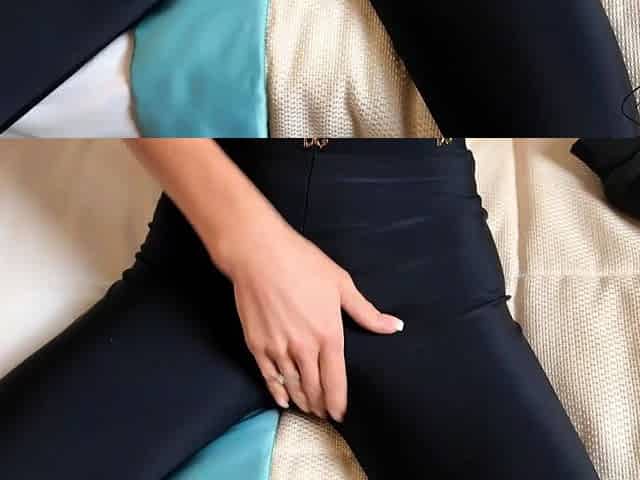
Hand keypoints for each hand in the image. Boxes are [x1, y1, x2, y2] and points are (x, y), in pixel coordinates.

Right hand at [224, 220, 403, 422]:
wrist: (259, 254)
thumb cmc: (302, 263)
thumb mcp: (341, 283)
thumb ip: (366, 312)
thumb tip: (395, 326)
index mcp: (328, 334)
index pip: (336, 380)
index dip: (338, 402)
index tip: (341, 414)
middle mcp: (304, 348)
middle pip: (314, 388)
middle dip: (321, 405)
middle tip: (325, 415)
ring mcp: (278, 348)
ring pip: (292, 385)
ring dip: (302, 401)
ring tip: (308, 409)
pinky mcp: (257, 345)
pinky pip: (269, 377)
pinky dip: (277, 391)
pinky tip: (283, 399)